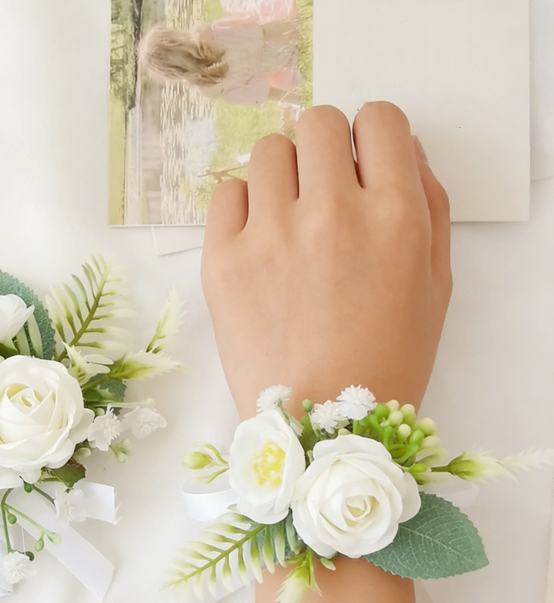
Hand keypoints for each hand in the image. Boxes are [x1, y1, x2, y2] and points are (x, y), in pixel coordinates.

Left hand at [201, 102, 450, 417]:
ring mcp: (270, 235)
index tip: (363, 164)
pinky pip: (226, 192)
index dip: (372, 137)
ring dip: (284, 174)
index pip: (380, 119)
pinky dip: (243, 207)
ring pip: (270, 150)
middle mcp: (332, 214)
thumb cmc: (387, 360)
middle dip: (327, 149)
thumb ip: (427, 204)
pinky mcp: (221, 260)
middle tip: (323, 192)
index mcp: (394, 217)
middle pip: (319, 123)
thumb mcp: (436, 284)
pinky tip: (257, 242)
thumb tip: (398, 148)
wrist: (321, 427)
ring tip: (288, 220)